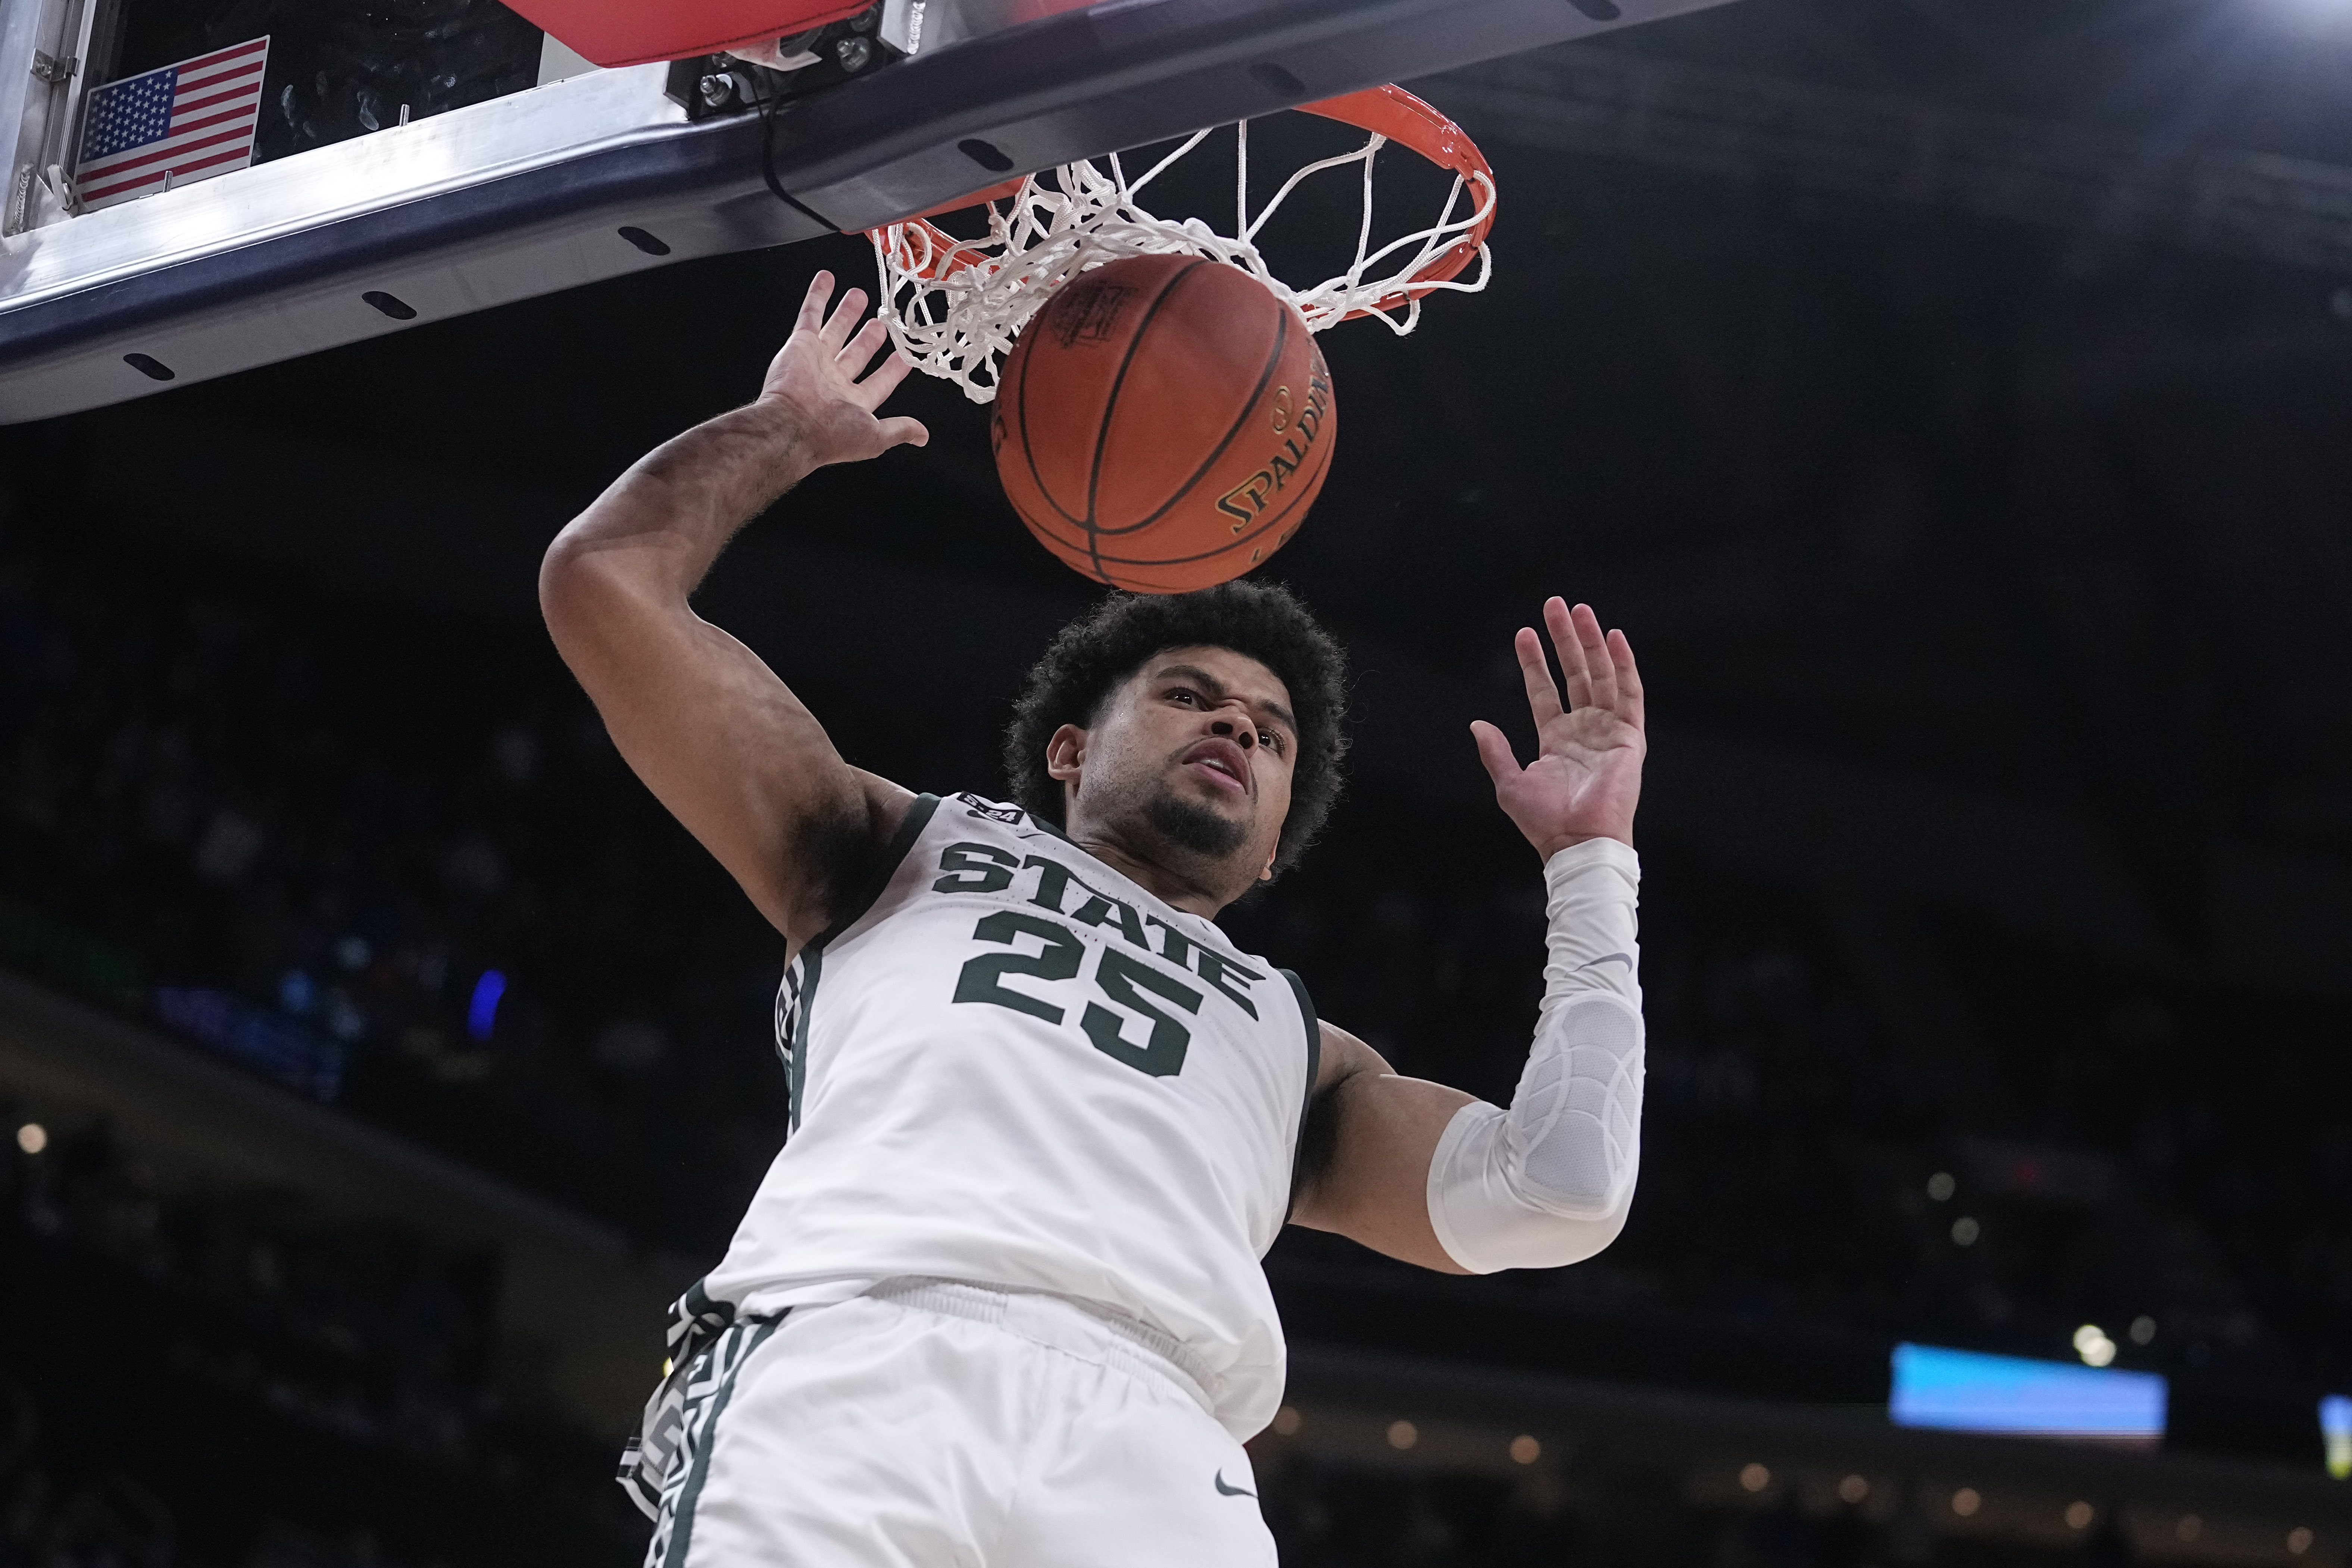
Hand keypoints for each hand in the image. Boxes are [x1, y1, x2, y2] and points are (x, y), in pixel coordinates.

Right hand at [755, 271, 928, 466]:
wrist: (793, 426)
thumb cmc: (830, 435)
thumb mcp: (875, 437)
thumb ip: (899, 430)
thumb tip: (921, 435)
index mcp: (853, 403)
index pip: (880, 382)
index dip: (893, 370)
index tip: (904, 357)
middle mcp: (834, 381)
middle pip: (857, 353)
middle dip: (869, 338)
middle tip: (880, 323)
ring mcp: (818, 360)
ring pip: (836, 330)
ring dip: (847, 313)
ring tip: (858, 296)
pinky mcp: (801, 344)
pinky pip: (810, 314)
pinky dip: (818, 296)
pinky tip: (826, 280)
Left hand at [1471, 598, 1645, 857]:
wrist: (1576, 842)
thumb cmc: (1545, 822)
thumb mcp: (1510, 783)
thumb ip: (1495, 752)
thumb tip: (1476, 724)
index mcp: (1556, 741)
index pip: (1545, 690)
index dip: (1534, 662)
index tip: (1523, 633)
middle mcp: (1584, 731)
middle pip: (1575, 674)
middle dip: (1564, 640)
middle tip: (1554, 605)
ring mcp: (1608, 732)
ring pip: (1601, 676)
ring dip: (1590, 642)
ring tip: (1578, 610)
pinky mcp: (1629, 738)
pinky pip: (1629, 694)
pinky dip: (1624, 665)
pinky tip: (1614, 637)